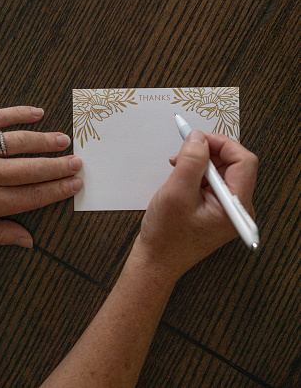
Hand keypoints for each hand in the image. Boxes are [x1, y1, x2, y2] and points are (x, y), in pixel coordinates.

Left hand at [0, 106, 81, 247]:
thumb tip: (28, 241)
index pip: (33, 196)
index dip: (58, 190)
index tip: (76, 184)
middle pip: (33, 169)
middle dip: (59, 166)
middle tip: (78, 161)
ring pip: (19, 142)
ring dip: (45, 141)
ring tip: (64, 140)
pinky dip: (18, 113)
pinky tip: (37, 112)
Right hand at [134, 130, 257, 280]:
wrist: (157, 261)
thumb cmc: (166, 235)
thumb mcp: (176, 192)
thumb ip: (191, 161)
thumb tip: (199, 137)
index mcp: (236, 207)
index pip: (244, 161)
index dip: (221, 144)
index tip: (197, 139)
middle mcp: (238, 208)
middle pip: (234, 164)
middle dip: (208, 152)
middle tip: (183, 150)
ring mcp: (228, 209)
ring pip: (221, 170)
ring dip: (200, 162)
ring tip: (177, 166)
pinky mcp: (216, 209)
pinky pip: (212, 181)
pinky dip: (196, 173)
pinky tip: (180, 177)